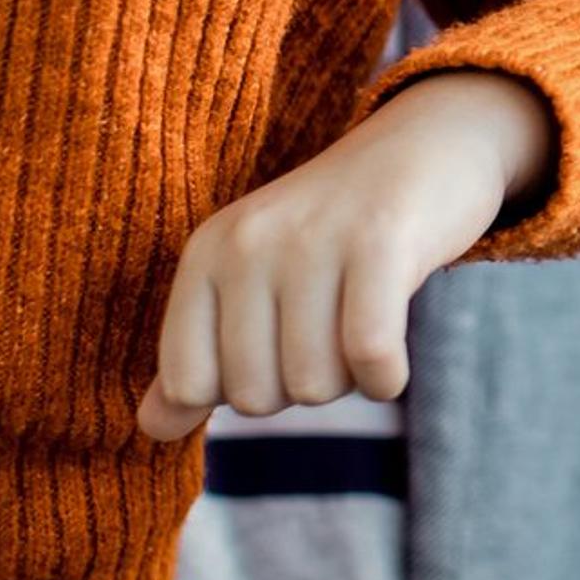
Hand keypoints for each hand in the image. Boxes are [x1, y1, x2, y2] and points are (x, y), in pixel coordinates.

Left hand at [142, 70, 553, 438]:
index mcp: (206, 253)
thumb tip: (152, 430)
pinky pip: (369, 355)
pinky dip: (386, 378)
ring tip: (363, 325)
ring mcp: (313, 239)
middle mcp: (248, 242)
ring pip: (313, 385)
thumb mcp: (251, 284)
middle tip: (332, 330)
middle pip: (253, 396)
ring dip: (349, 381)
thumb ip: (199, 357)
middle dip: (301, 387)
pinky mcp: (381, 241)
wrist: (427, 149)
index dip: (238, 391)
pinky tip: (393, 358)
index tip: (276, 349)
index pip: (186, 383)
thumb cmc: (334, 237)